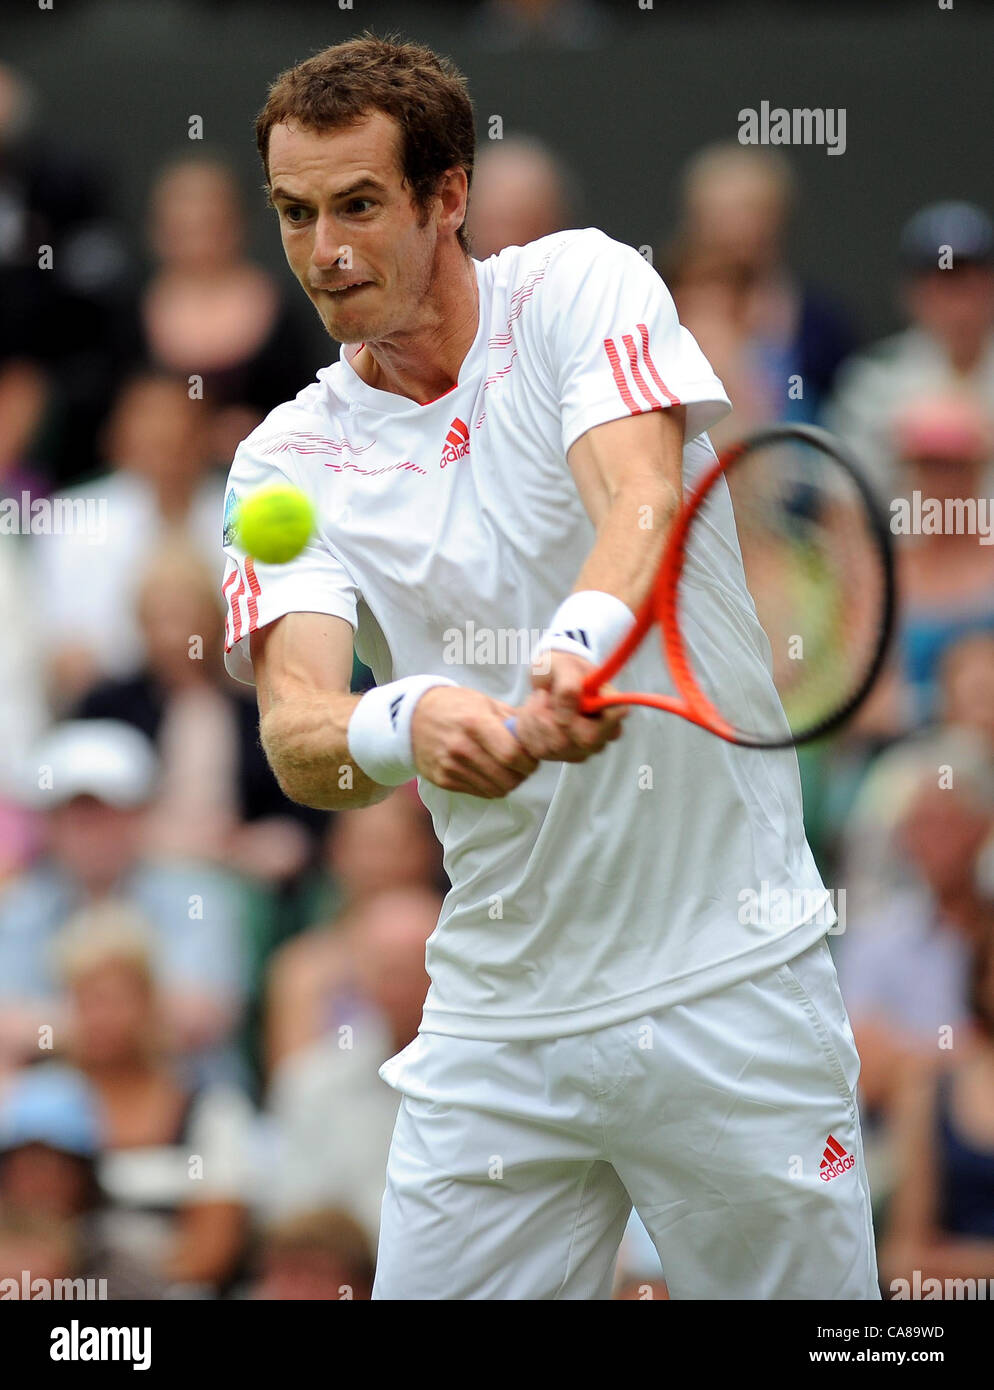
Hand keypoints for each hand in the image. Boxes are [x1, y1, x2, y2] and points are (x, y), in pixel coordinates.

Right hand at [412, 685, 538, 797]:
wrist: (412, 717)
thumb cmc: (454, 706)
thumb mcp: (484, 702)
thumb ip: (513, 719)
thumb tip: (537, 734)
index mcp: (475, 722)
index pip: (512, 754)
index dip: (529, 761)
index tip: (532, 758)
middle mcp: (461, 747)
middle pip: (507, 778)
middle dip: (522, 775)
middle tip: (523, 766)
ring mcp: (450, 766)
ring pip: (496, 790)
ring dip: (508, 783)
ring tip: (507, 769)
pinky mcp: (444, 780)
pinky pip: (480, 793)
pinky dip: (490, 786)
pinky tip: (489, 772)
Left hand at [513, 652, 628, 761]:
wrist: (547, 680)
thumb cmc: (560, 670)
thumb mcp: (562, 665)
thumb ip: (569, 684)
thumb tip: (567, 713)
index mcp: (612, 708)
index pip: (613, 718)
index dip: (587, 710)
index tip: (564, 694)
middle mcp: (603, 735)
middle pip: (583, 741)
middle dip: (555, 716)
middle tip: (544, 695)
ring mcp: (582, 750)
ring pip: (555, 747)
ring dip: (536, 719)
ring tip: (537, 699)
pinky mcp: (560, 757)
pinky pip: (538, 751)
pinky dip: (527, 729)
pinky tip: (532, 714)